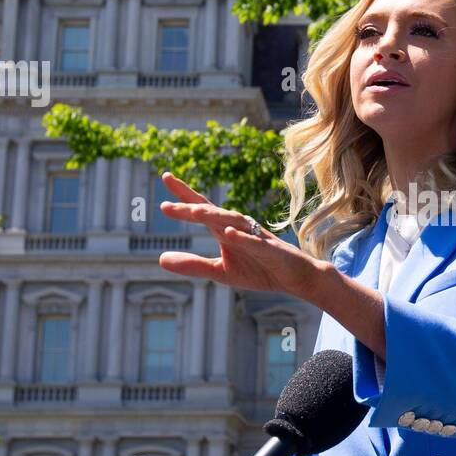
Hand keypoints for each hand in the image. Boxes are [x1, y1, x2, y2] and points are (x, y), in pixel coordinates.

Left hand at [155, 172, 322, 297]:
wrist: (295, 278)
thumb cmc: (259, 270)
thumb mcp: (220, 272)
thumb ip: (192, 265)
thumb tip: (160, 259)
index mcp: (224, 230)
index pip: (201, 208)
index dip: (183, 194)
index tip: (166, 176)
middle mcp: (238, 227)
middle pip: (211, 212)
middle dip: (190, 206)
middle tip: (166, 206)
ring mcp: (254, 236)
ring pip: (231, 221)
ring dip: (212, 216)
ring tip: (193, 212)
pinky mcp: (270, 249)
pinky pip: (254, 241)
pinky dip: (241, 236)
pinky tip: (228, 232)